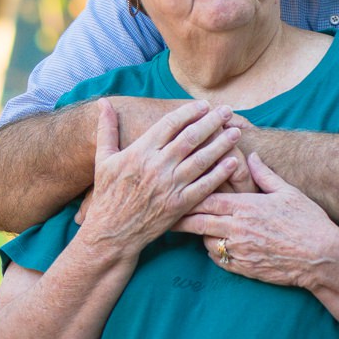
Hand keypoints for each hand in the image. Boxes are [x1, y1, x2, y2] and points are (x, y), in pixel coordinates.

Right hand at [77, 91, 254, 254]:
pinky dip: (219, 173)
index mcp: (140, 152)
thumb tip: (103, 102)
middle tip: (227, 111)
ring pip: (201, 159)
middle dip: (212, 122)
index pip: (171, 123)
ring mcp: (169, 187)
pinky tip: (232, 162)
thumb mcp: (103, 160)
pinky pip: (204, 186)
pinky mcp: (178, 206)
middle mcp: (157, 166)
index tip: (204, 105)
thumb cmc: (107, 197)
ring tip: (235, 132)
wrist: (110, 235)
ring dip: (221, 144)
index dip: (190, 112)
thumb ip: (106, 129)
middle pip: (191, 137)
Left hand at [185, 142, 338, 287]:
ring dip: (201, 235)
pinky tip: (214, 245)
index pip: (208, 199)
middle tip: (166, 216)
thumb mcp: (287, 192)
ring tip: (192, 229)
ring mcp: (240, 251)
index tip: (176, 192)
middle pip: (199, 223)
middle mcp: (238, 230)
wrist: (320, 258)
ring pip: (207, 242)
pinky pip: (219, 260)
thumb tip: (251, 156)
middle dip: (182, 219)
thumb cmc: (308, 221)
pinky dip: (214, 252)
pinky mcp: (244, 269)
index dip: (190, 196)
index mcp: (247, 207)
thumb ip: (264, 174)